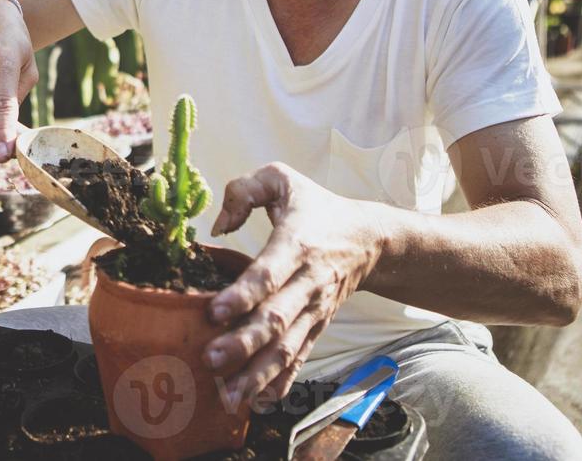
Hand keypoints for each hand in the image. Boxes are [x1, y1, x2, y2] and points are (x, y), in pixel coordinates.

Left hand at [203, 163, 386, 411]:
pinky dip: (281, 383)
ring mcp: (315, 310)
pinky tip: (259, 403)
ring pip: (288, 347)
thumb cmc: (315, 207)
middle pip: (277, 319)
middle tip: (211, 360)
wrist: (370, 238)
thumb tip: (218, 226)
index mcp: (297, 244)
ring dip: (258, 374)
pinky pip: (300, 359)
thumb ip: (245, 190)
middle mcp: (308, 282)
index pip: (269, 273)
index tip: (214, 312)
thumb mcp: (282, 179)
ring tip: (228, 396)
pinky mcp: (318, 327)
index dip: (243, 294)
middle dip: (244, 343)